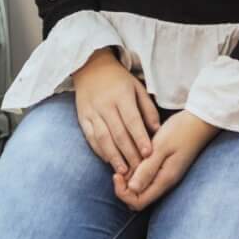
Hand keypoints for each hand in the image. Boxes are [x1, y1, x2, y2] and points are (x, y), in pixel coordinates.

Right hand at [73, 52, 158, 174]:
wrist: (90, 67)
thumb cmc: (119, 80)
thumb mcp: (137, 88)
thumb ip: (148, 109)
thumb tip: (156, 131)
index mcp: (122, 96)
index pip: (132, 120)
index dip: (140, 138)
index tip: (149, 154)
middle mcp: (105, 105)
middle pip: (118, 133)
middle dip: (129, 153)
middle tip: (139, 169)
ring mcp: (91, 112)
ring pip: (103, 138)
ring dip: (114, 156)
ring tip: (124, 171)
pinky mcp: (82, 118)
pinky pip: (90, 137)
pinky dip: (100, 150)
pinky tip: (109, 160)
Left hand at [118, 110, 213, 209]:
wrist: (200, 120)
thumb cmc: (181, 131)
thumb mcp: (161, 147)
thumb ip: (147, 169)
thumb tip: (132, 189)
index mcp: (164, 180)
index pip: (138, 202)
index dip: (122, 193)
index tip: (117, 174)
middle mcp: (165, 182)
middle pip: (138, 199)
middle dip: (124, 189)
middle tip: (119, 169)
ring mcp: (166, 176)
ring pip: (142, 189)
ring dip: (130, 179)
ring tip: (127, 162)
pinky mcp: (166, 168)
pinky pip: (147, 178)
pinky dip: (137, 172)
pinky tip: (135, 158)